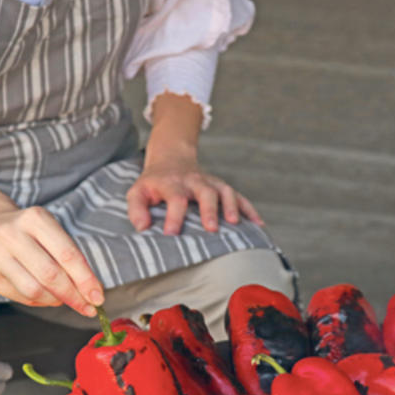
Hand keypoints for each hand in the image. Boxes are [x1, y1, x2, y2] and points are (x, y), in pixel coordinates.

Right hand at [0, 158, 103, 315]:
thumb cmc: (27, 231)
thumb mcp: (49, 231)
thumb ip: (69, 257)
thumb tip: (90, 291)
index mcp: (35, 219)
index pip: (68, 255)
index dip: (86, 280)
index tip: (98, 297)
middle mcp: (12, 235)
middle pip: (51, 275)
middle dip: (74, 296)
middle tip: (87, 307)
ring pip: (34, 290)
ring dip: (56, 301)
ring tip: (64, 299)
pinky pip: (21, 296)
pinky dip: (39, 301)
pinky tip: (44, 296)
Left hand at [126, 151, 263, 235]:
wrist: (171, 160)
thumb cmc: (153, 184)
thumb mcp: (137, 192)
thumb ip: (136, 209)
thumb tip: (142, 228)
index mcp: (171, 183)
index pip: (174, 198)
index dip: (173, 216)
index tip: (171, 234)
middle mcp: (193, 181)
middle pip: (204, 192)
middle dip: (209, 209)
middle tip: (212, 228)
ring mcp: (210, 182)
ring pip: (224, 191)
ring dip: (232, 206)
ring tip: (235, 224)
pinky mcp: (221, 187)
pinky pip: (238, 196)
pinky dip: (249, 208)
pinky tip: (258, 224)